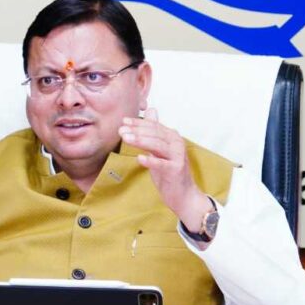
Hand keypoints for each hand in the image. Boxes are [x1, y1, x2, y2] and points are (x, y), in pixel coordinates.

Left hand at [119, 108, 213, 238]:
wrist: (183, 195)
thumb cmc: (169, 172)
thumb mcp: (160, 149)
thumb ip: (154, 132)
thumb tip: (152, 109)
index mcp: (172, 137)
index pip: (153, 126)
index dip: (138, 123)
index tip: (123, 121)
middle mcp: (176, 143)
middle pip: (154, 134)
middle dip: (137, 131)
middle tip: (121, 130)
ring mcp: (178, 156)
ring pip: (157, 145)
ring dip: (141, 141)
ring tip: (126, 139)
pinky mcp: (176, 170)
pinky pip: (162, 164)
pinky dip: (151, 161)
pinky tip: (139, 158)